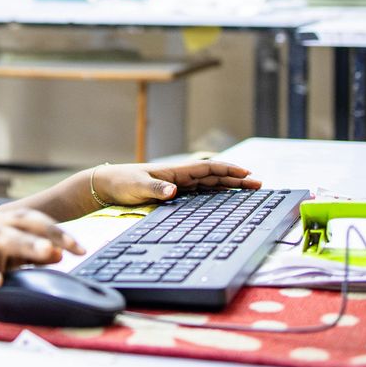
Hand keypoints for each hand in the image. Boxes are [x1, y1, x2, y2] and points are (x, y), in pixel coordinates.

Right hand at [0, 208, 84, 306]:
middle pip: (20, 222)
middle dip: (49, 232)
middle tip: (74, 247)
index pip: (32, 219)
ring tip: (46, 252)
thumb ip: (28, 254)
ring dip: (24, 243)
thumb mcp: (0, 257)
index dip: (58, 230)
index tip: (82, 247)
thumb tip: (60, 253)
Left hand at [91, 160, 261, 206]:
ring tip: (249, 189)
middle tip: (258, 184)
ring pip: (210, 183)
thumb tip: (174, 191)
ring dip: (229, 185)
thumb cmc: (121, 183)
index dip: (228, 170)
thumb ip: (155, 190)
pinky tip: (225, 198)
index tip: (247, 174)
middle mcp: (180, 176)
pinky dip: (215, 192)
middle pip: (214, 175)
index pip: (207, 168)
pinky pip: (200, 192)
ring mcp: (177, 184)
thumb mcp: (137, 187)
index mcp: (175, 171)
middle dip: (236, 178)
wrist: (107, 185)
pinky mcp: (173, 193)